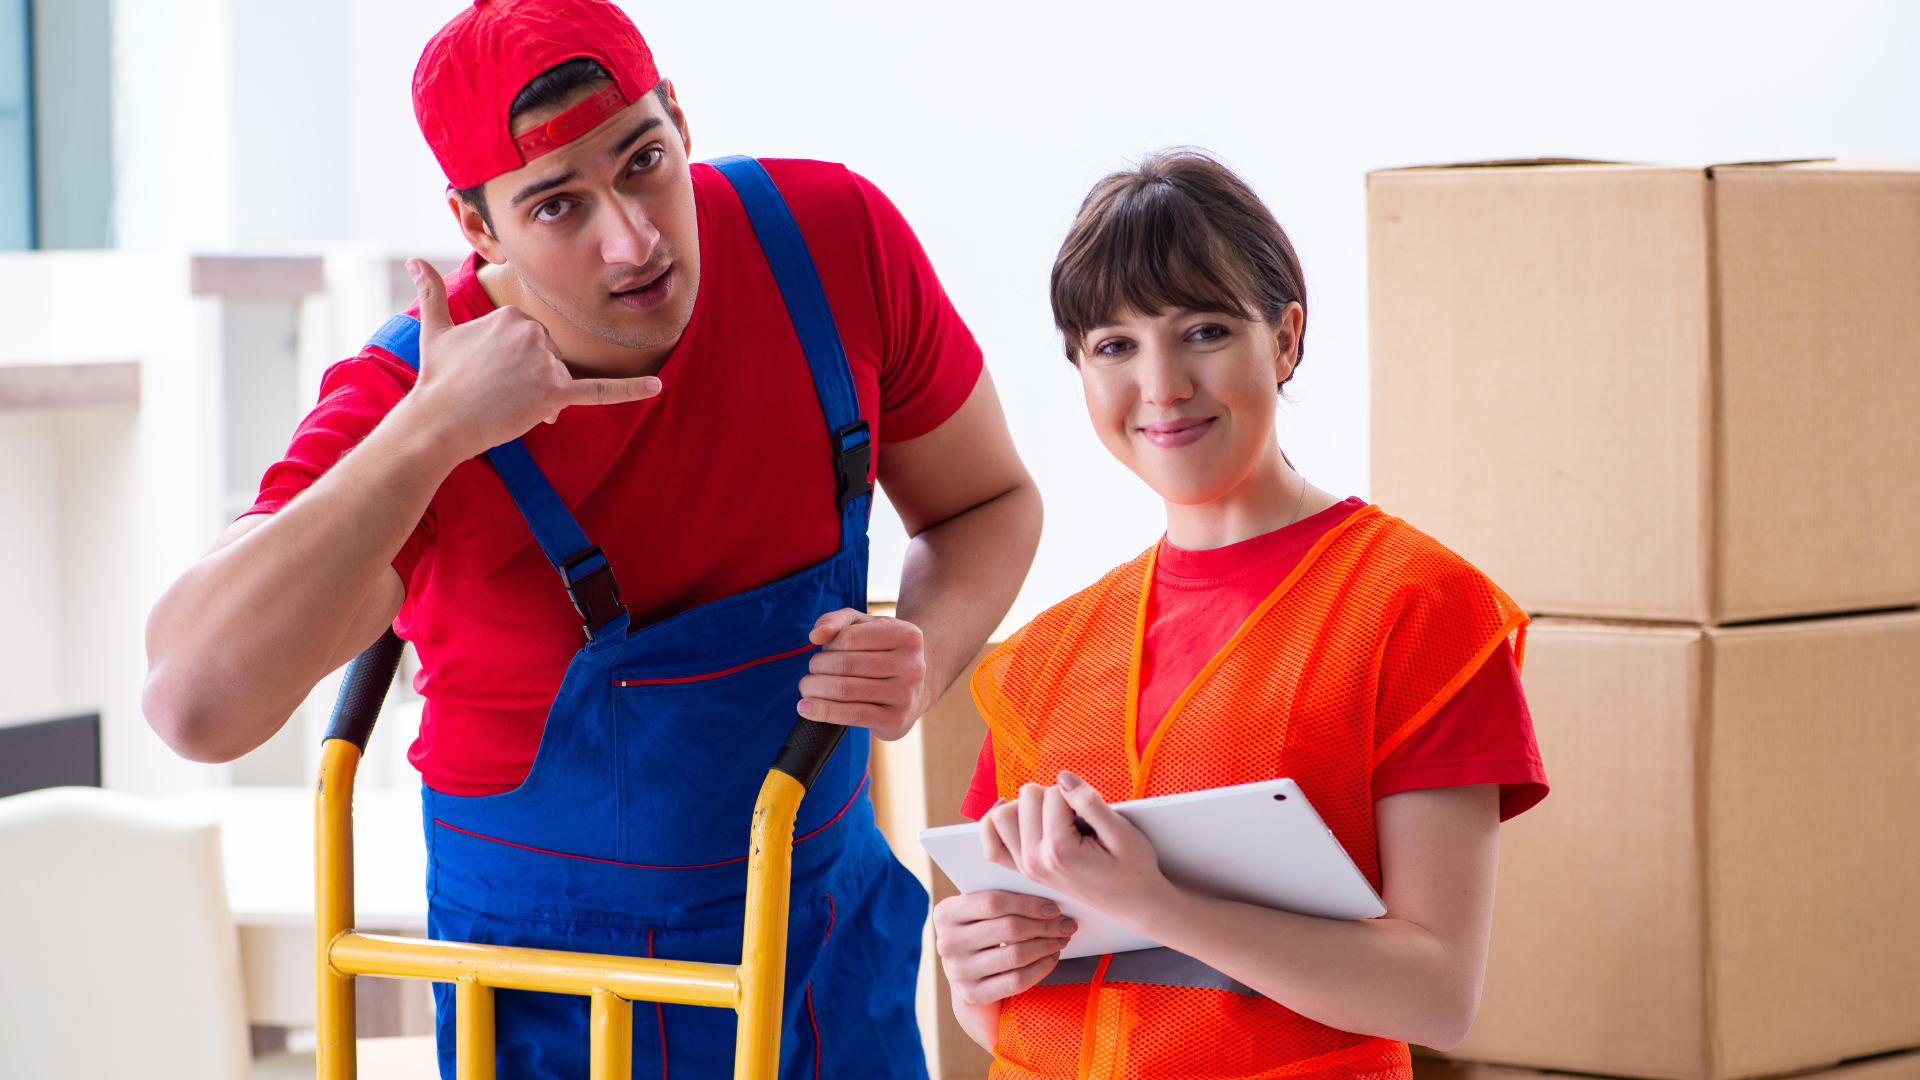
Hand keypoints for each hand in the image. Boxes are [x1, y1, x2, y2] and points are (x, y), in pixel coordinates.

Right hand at [401, 258, 661, 459]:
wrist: (437, 421)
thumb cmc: (437, 378)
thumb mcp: (435, 329)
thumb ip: (431, 293)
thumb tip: (411, 261)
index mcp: (514, 314)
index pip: (534, 339)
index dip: (517, 363)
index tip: (491, 375)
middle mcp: (533, 332)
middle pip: (551, 358)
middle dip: (531, 379)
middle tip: (497, 393)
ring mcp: (545, 362)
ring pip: (559, 379)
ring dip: (540, 397)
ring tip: (506, 404)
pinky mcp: (554, 393)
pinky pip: (599, 390)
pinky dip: (630, 390)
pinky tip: (657, 386)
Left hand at [795, 609, 926, 739]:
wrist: (915, 689)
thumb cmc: (883, 651)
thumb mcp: (865, 627)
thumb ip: (837, 621)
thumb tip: (815, 635)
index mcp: (907, 636)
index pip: (849, 638)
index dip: (828, 645)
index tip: (824, 651)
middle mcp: (912, 665)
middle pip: (845, 665)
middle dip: (817, 668)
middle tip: (811, 672)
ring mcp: (906, 695)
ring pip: (845, 691)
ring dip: (815, 689)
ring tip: (807, 687)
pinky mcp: (896, 720)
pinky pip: (852, 715)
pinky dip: (823, 711)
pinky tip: (806, 708)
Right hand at [932, 890, 1076, 1005]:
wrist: (967, 978)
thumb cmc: (981, 933)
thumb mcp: (980, 912)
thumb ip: (1001, 898)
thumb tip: (1045, 890)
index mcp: (946, 913)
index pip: (994, 902)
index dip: (1029, 903)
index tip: (1054, 907)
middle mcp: (947, 943)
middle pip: (1009, 928)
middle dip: (1045, 925)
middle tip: (1067, 924)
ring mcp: (958, 971)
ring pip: (1016, 954)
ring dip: (1047, 945)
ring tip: (1062, 938)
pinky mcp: (973, 995)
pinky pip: (1017, 980)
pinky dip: (1041, 967)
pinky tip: (1052, 957)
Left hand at [983, 772, 1173, 921]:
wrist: (1133, 901)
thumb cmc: (1132, 867)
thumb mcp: (1122, 831)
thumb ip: (1090, 802)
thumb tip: (1062, 776)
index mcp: (1060, 851)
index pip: (1054, 793)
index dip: (1077, 794)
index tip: (1092, 814)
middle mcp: (1035, 860)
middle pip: (1027, 796)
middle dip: (1052, 796)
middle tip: (1076, 814)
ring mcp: (1025, 866)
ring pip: (1003, 813)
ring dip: (1027, 806)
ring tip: (1053, 816)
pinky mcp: (1022, 869)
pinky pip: (991, 841)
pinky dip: (999, 824)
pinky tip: (1020, 816)